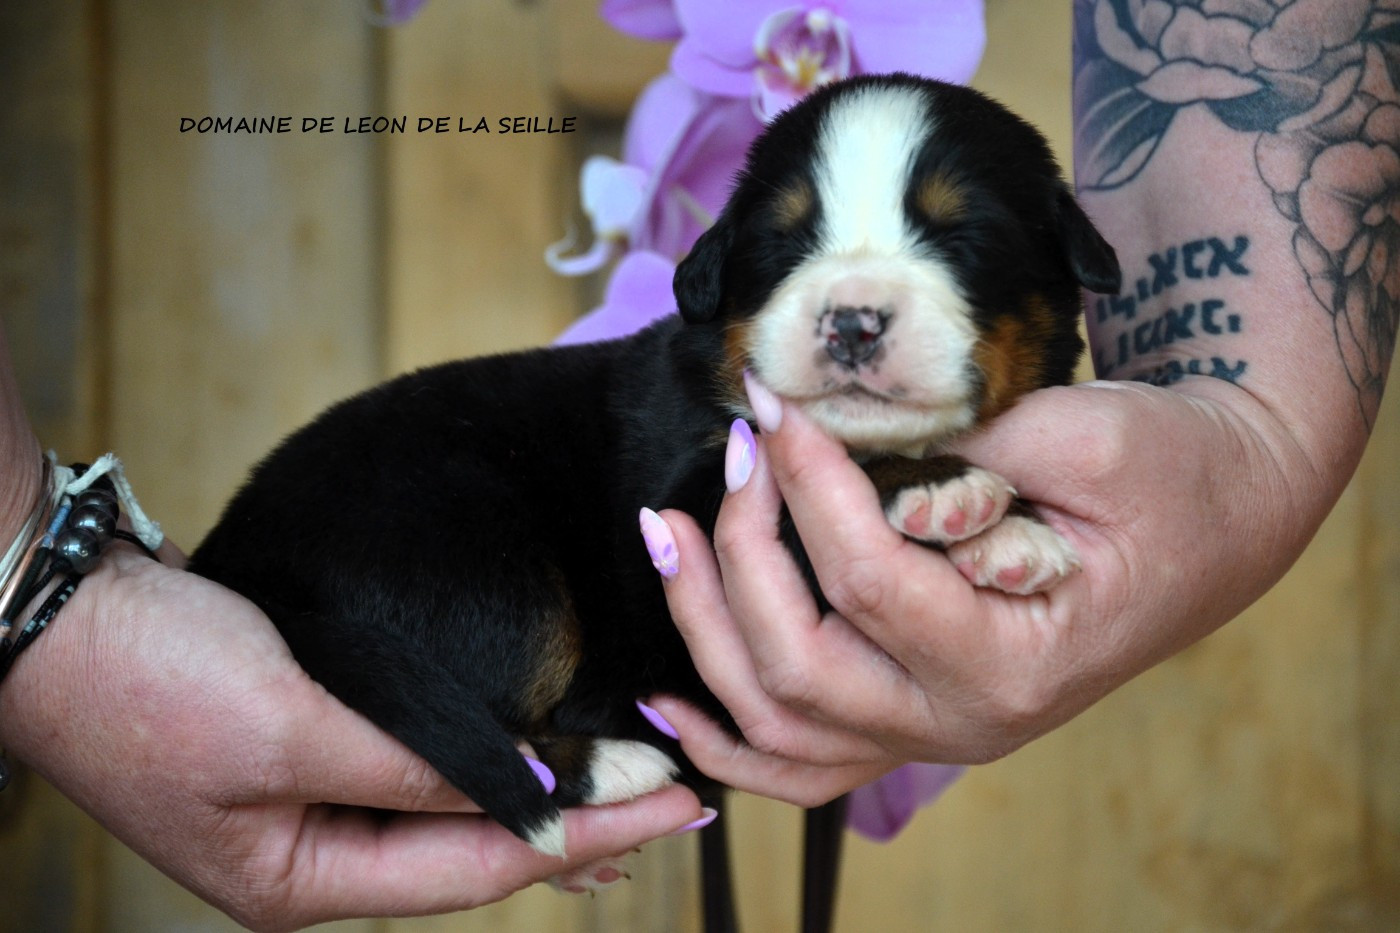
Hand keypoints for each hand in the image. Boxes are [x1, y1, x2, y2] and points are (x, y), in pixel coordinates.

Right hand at [0, 542, 702, 930]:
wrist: (53, 614)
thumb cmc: (151, 680)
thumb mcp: (290, 727)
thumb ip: (415, 762)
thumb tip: (531, 792)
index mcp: (300, 880)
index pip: (479, 867)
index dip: (583, 834)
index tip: (675, 803)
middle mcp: (311, 857)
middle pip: (474, 853)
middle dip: (578, 828)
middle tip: (680, 801)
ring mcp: (305, 806)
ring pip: (454, 814)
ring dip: (540, 798)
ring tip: (632, 793)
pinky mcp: (304, 750)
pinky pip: (422, 770)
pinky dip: (485, 761)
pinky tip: (531, 756)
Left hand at [645, 376, 1324, 803]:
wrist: (1215, 517)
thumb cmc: (1170, 476)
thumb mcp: (1090, 436)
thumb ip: (962, 444)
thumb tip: (828, 429)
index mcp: (1019, 665)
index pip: (872, 583)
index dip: (808, 486)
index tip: (774, 401)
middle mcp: (963, 723)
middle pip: (800, 665)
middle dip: (744, 549)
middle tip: (740, 448)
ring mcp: (928, 731)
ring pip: (777, 721)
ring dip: (704, 626)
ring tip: (666, 532)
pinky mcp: (907, 712)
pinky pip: (797, 761)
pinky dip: (724, 737)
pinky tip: (669, 691)